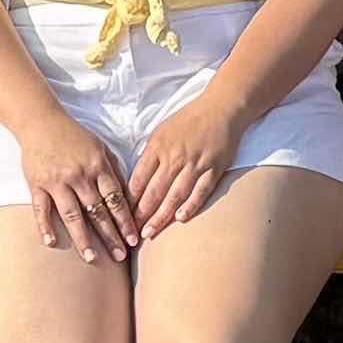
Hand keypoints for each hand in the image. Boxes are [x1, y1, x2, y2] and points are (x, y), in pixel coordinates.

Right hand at [15, 107, 137, 260]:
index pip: (115, 199)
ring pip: (72, 214)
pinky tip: (51, 242)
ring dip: (82, 238)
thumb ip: (114, 170)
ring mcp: (57, 181)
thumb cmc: (74, 135)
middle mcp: (79, 176)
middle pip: (97, 211)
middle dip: (110, 236)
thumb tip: (129, 196)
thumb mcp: (100, 147)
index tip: (134, 240)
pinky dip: (44, 226)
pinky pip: (41, 208)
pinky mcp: (37, 184)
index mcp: (97, 167)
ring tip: (91, 258)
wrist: (41, 121)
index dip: (125, 221)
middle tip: (120, 256)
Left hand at [124, 89, 246, 236]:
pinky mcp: (214, 168)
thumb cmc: (188, 120)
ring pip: (175, 195)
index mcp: (157, 147)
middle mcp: (174, 156)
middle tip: (132, 233)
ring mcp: (195, 163)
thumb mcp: (161, 132)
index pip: (139, 179)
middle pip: (154, 191)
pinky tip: (180, 219)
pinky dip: (191, 205)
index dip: (129, 200)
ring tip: (150, 233)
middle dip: (141, 214)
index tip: (122, 217)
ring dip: (161, 216)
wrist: (220, 108)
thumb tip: (137, 180)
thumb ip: (150, 155)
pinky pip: (201, 191)